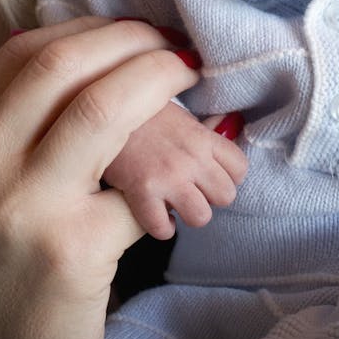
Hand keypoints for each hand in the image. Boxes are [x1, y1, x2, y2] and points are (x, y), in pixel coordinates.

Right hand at [0, 17, 199, 338]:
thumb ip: (10, 126)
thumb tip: (92, 50)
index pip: (18, 55)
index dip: (85, 29)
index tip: (127, 29)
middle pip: (59, 66)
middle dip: (129, 40)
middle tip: (171, 43)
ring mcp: (19, 210)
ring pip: (101, 108)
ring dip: (159, 78)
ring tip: (188, 74)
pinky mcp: (72, 250)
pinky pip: (137, 185)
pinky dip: (170, 171)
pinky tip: (185, 170)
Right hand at [103, 103, 247, 238]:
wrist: (99, 110)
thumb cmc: (138, 112)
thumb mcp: (178, 113)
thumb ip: (204, 129)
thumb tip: (231, 125)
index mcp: (202, 137)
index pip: (240, 169)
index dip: (227, 176)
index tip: (209, 175)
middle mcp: (191, 158)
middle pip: (226, 197)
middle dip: (209, 197)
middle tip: (189, 190)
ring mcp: (168, 176)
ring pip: (201, 217)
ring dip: (186, 215)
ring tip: (172, 203)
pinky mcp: (142, 192)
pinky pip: (163, 228)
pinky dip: (160, 227)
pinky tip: (153, 214)